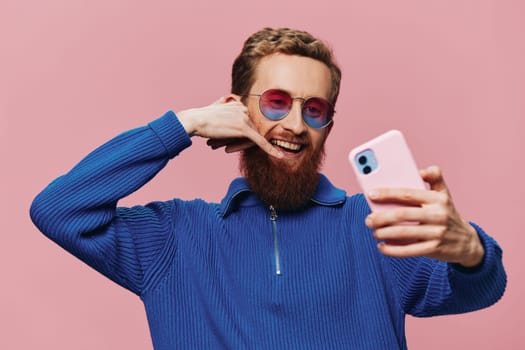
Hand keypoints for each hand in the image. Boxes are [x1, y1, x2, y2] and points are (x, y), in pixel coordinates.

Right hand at [177, 96, 282, 158]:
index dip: (246, 132)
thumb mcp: (218, 107)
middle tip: (224, 141)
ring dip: (242, 145)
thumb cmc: (203, 117)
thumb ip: (228, 105)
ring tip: (223, 143)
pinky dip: (270, 149)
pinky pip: (260, 141)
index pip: (251, 121)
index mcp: (240, 103)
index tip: (250, 134)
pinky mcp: (243, 128)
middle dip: (242, 140)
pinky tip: (279, 155)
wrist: (195, 120)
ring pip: (254, 136)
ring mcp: (245, 118)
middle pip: (253, 129)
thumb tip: (231, 101)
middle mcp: (245, 108)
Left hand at [365, 166, 484, 267]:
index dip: (388, 193)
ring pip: (404, 233)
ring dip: (384, 233)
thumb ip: (434, 178)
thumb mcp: (445, 194)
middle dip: (381, 217)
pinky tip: (382, 246)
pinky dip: (392, 250)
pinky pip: (409, 250)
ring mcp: (437, 233)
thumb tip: (420, 170)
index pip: (408, 193)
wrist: (468, 243)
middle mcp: (438, 215)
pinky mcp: (434, 249)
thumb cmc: (448, 214)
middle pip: (402, 214)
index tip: (371, 194)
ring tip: (374, 231)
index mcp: (437, 198)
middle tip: (368, 219)